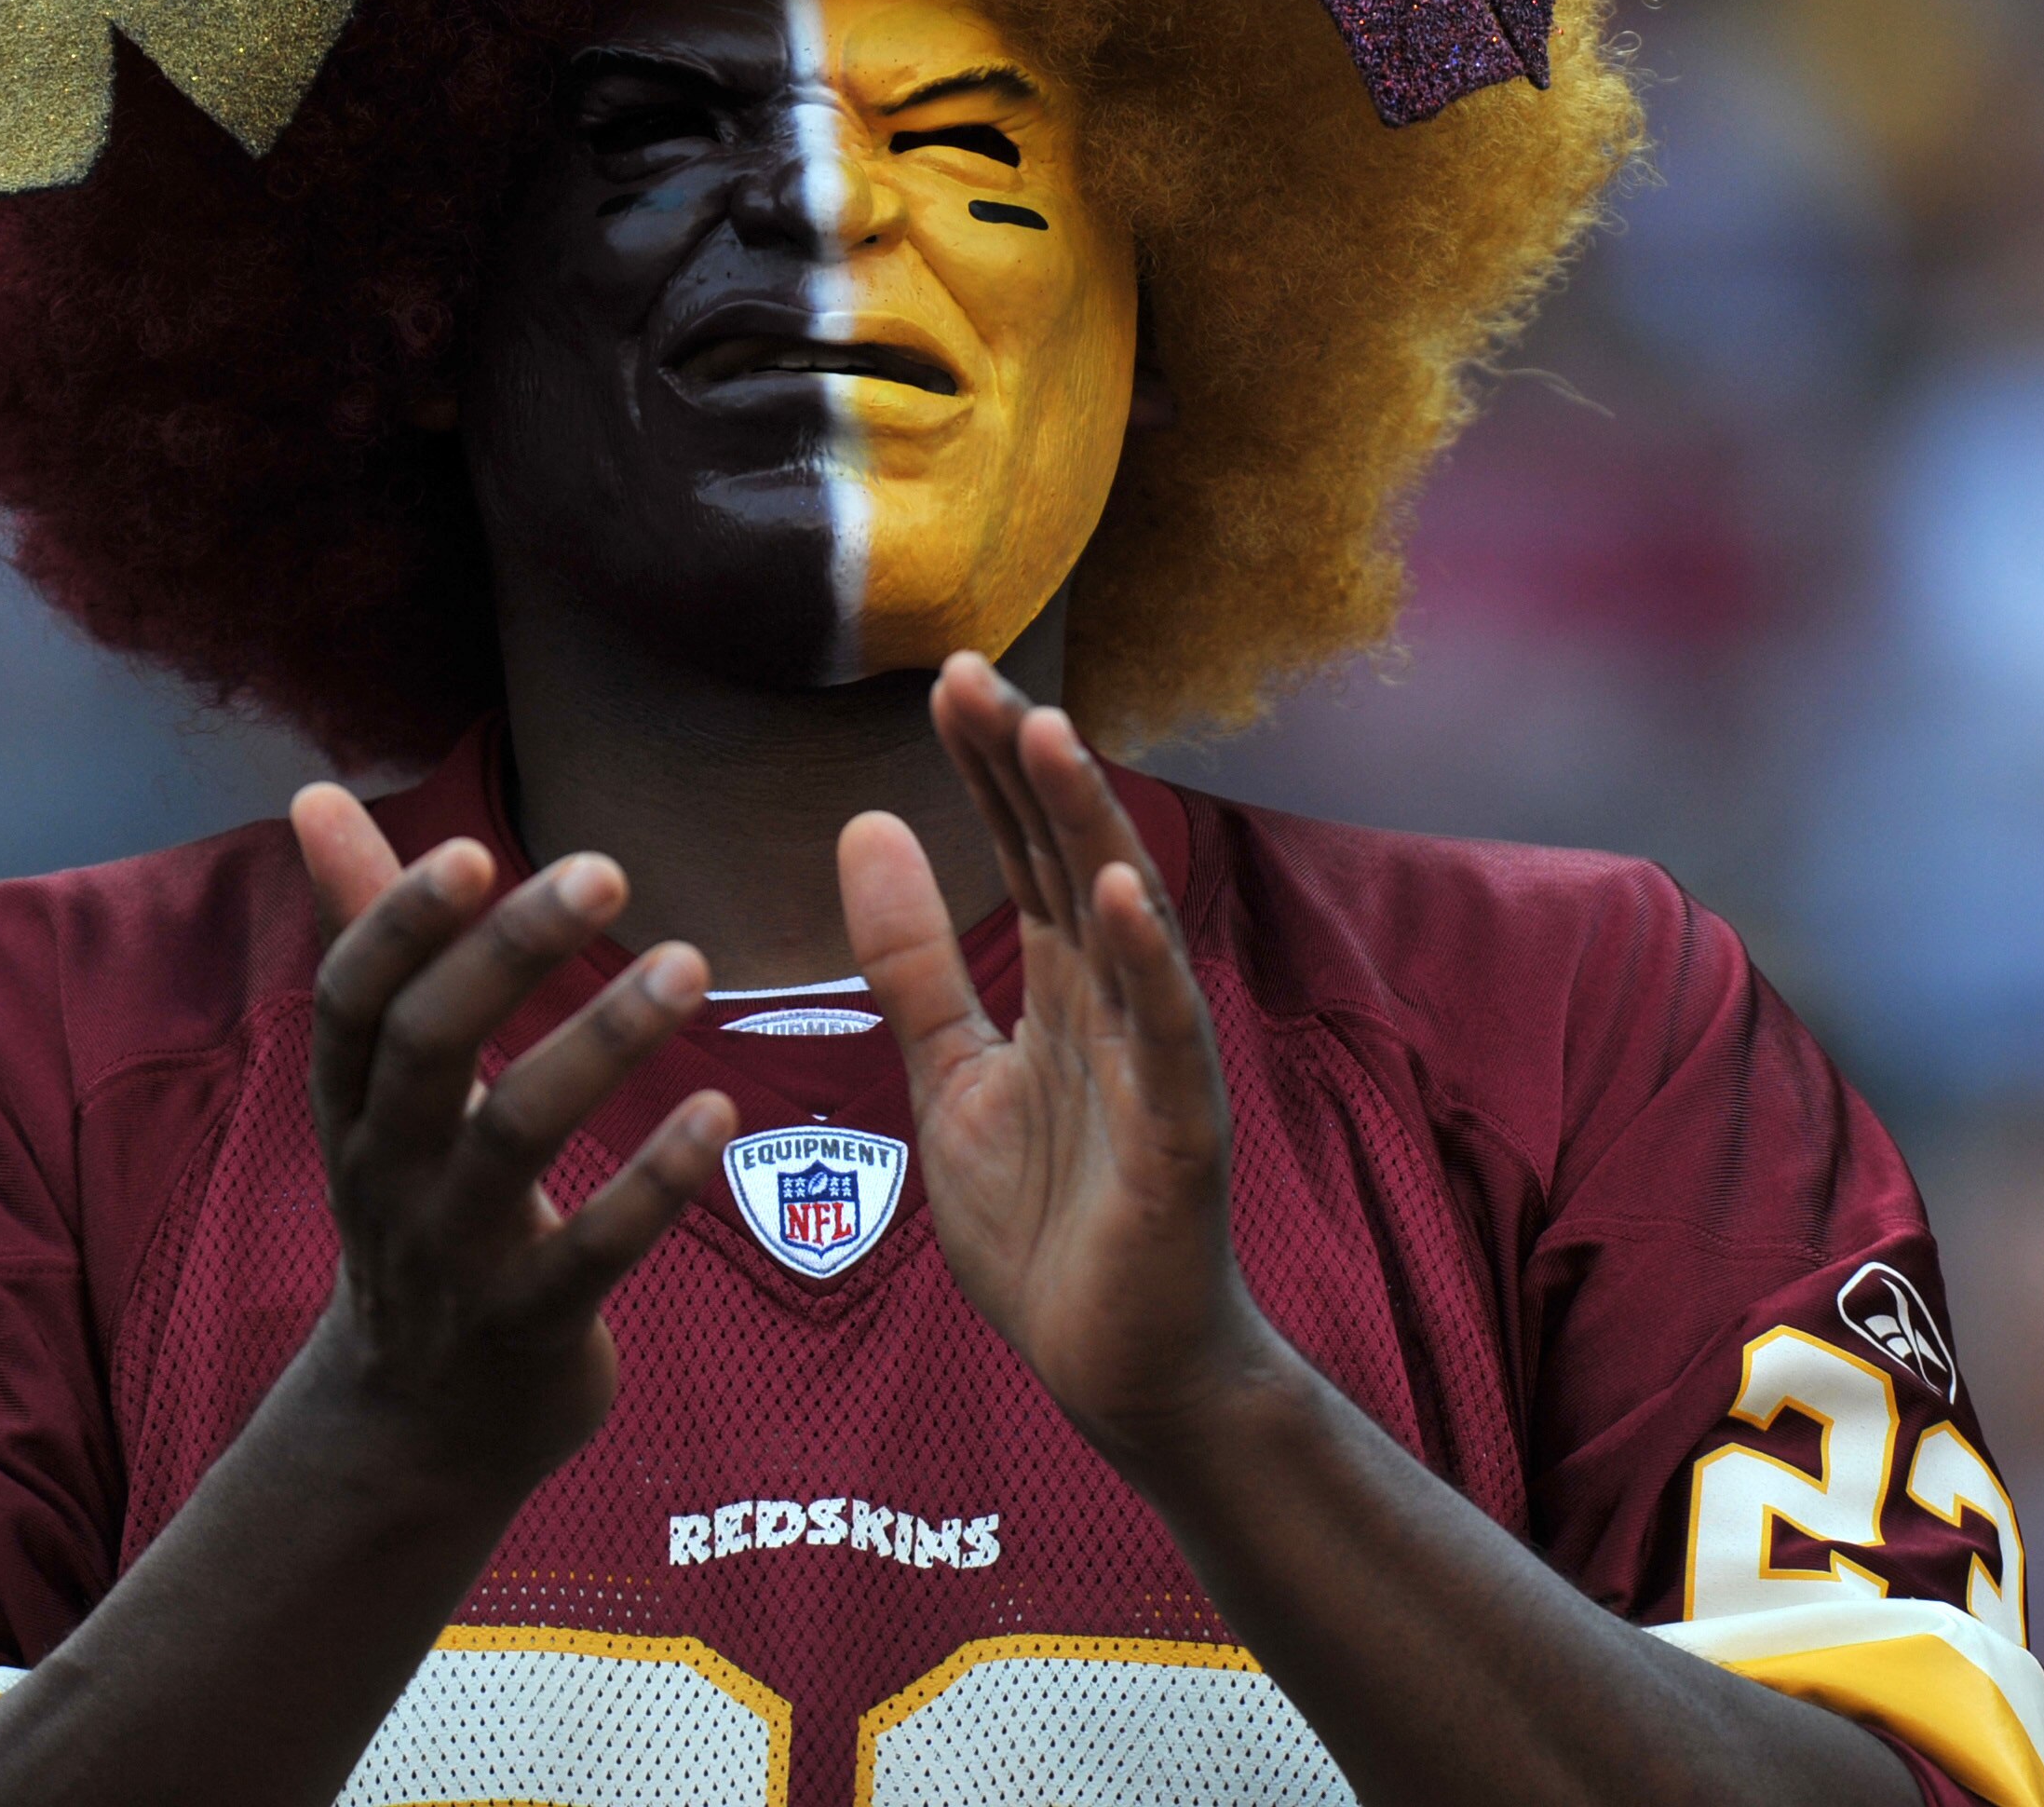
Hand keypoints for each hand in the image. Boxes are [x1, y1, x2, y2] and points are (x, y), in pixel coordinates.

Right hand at [292, 786, 735, 1497]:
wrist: (412, 1426)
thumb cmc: (417, 1207)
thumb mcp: (376, 1086)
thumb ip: (364, 934)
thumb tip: (312, 794)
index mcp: (354, 1104)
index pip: (353, 999)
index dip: (399, 924)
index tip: (472, 848)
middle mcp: (389, 1171)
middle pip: (427, 1049)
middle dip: (505, 956)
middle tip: (606, 867)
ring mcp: (453, 1256)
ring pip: (511, 1141)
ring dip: (598, 1046)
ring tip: (688, 963)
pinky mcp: (526, 1329)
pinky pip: (589, 1254)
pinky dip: (652, 1184)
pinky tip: (722, 1113)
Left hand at [840, 657, 1279, 1455]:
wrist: (1117, 1367)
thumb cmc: (1051, 1223)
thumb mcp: (951, 1076)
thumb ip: (913, 962)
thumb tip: (865, 823)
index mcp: (1064, 987)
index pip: (1028, 850)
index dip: (990, 767)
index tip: (947, 678)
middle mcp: (1117, 1003)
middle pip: (1075, 858)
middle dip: (1028, 767)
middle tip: (974, 675)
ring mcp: (1155, 1064)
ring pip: (1128, 923)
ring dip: (1091, 828)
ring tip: (1048, 737)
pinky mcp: (1178, 1136)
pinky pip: (1164, 1036)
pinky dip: (1146, 963)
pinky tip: (1120, 894)